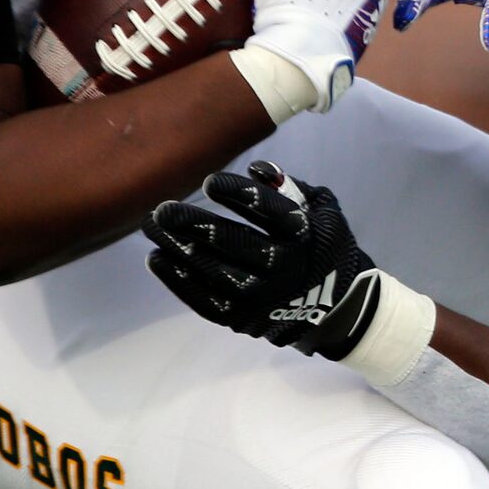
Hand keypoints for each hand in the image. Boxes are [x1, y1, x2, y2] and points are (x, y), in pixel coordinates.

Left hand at [145, 163, 383, 359]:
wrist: (336, 307)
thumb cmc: (320, 246)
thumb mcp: (321, 210)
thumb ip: (290, 187)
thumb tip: (257, 170)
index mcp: (305, 236)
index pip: (271, 213)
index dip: (240, 196)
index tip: (209, 183)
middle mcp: (285, 268)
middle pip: (236, 245)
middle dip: (196, 226)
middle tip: (163, 209)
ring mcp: (263, 298)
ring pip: (216, 273)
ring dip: (179, 250)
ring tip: (152, 228)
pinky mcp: (245, 318)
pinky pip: (207, 302)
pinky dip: (179, 281)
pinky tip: (157, 259)